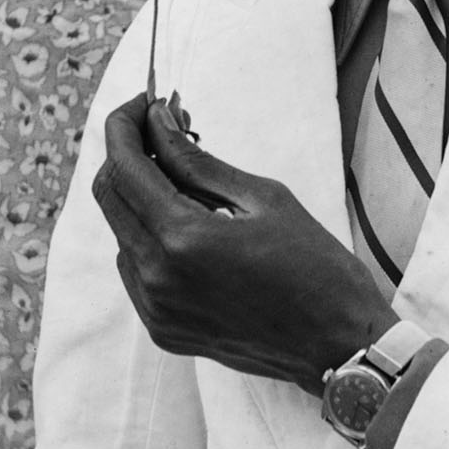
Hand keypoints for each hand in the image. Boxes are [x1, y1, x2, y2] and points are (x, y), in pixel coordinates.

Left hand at [92, 93, 397, 392]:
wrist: (339, 346)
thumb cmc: (316, 266)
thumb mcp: (263, 197)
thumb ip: (197, 160)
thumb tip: (158, 120)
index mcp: (182, 239)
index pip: (124, 166)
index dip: (126, 125)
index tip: (145, 102)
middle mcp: (156, 277)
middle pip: (109, 196)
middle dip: (128, 154)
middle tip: (165, 131)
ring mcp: (156, 309)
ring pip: (121, 233)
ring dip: (141, 197)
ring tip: (188, 181)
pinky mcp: (162, 329)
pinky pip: (135, 269)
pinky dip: (150, 238)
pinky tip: (190, 229)